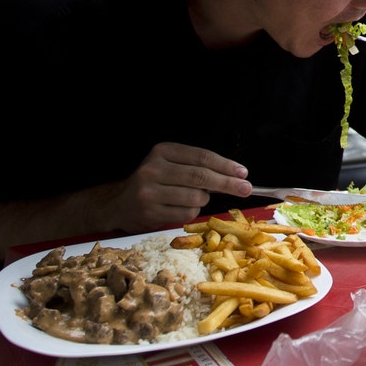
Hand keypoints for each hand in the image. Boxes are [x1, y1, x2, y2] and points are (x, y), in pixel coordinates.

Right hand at [97, 141, 252, 232]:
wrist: (119, 204)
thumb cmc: (154, 183)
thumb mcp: (170, 165)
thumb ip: (196, 167)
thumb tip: (234, 176)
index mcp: (162, 152)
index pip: (201, 157)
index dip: (225, 165)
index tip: (243, 172)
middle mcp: (153, 169)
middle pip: (201, 177)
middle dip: (228, 183)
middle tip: (246, 189)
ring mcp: (150, 192)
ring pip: (196, 198)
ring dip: (204, 200)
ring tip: (193, 198)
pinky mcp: (150, 212)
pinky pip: (187, 214)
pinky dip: (192, 212)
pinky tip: (180, 208)